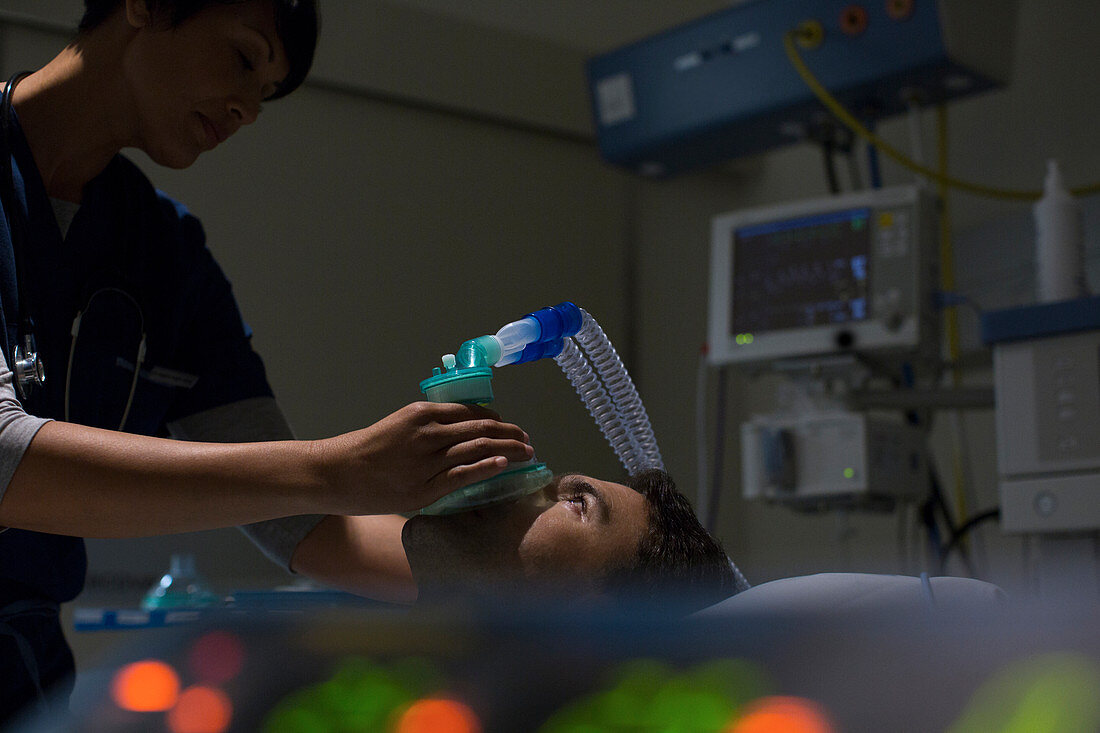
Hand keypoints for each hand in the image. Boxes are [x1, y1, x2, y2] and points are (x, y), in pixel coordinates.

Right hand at [315, 402, 533, 514]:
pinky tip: (503, 464)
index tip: (510, 426)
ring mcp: (425, 460)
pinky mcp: (422, 488)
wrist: (334, 472)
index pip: (472, 411)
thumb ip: (427, 430)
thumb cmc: (365, 451)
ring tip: (525, 453)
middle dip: (510, 433)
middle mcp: (427, 432)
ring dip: (507, 449)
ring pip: (477, 448)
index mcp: (421, 413)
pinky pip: (462, 475)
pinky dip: (486, 467)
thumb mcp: (398, 427)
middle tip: (526, 440)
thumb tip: (458, 437)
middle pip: (481, 427)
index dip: (497, 419)